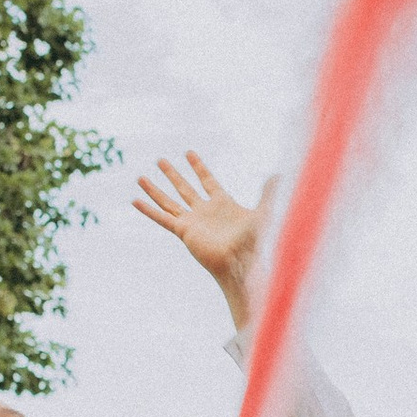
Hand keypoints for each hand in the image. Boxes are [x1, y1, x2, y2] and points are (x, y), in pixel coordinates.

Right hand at [132, 152, 268, 327]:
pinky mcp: (184, 231)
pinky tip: (135, 200)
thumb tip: (281, 174)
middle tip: (160, 160)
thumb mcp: (263, 211)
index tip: (188, 153)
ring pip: (169, 201)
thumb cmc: (254, 241)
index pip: (207, 180)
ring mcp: (192, 221)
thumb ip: (268, 192)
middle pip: (185, 188)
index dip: (198, 167)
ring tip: (141, 176)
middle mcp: (204, 211)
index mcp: (222, 203)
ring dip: (156, 189)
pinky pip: (163, 218)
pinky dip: (149, 210)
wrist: (241, 263)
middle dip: (173, 174)